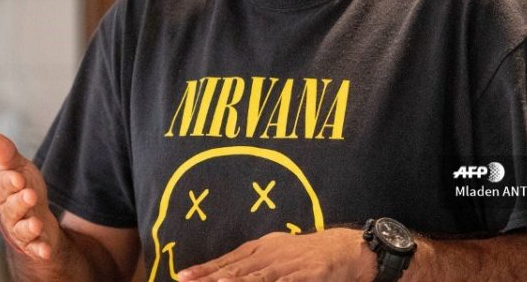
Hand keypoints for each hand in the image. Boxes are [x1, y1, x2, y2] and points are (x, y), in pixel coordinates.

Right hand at [0, 131, 61, 260]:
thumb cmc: (23, 187)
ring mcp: (21, 228)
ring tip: (37, 224)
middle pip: (12, 208)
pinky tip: (45, 251)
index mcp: (4, 191)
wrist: (35, 213)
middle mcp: (10, 211)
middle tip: (30, 195)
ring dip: (28, 227)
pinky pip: (35, 248)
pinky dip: (39, 250)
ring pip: (22, 229)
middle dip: (20, 202)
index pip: (4, 186)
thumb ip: (5, 153)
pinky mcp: (33, 243)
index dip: (10, 182)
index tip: (18, 177)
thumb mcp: (17, 166)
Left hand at [176, 228, 376, 281]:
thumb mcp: (274, 250)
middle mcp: (271, 254)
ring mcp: (289, 264)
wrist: (344, 248)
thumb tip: (221, 271)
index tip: (182, 276)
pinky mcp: (309, 274)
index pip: (228, 260)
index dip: (205, 269)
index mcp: (261, 248)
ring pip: (259, 277)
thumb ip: (249, 263)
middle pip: (237, 269)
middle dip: (212, 278)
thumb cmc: (304, 253)